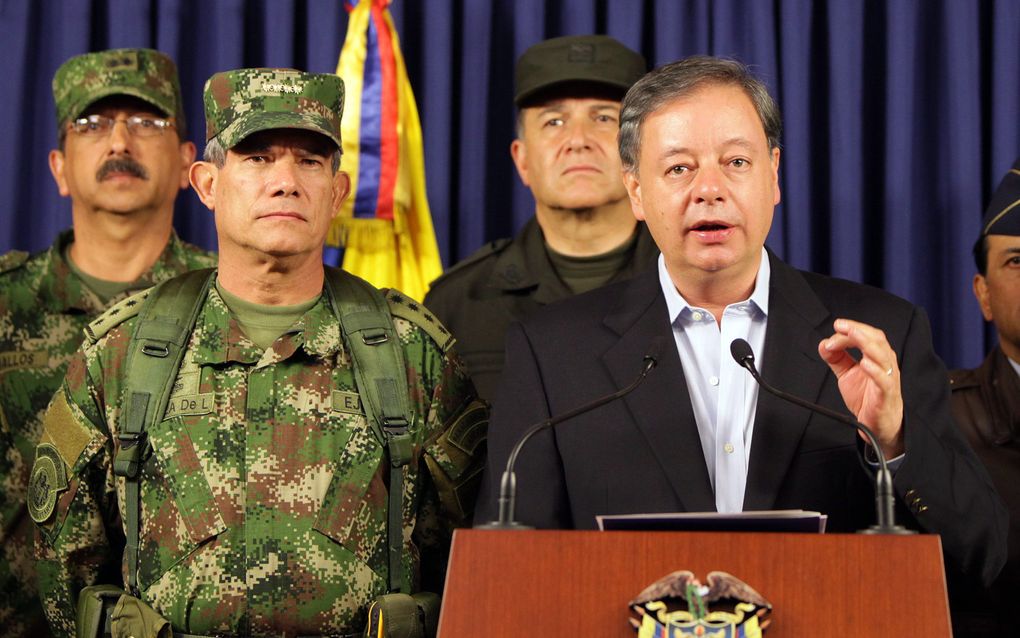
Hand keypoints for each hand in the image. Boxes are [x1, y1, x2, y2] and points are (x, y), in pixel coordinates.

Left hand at [817, 318, 903, 457]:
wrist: (877, 423)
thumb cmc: (867, 396)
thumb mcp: (847, 374)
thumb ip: (836, 359)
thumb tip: (823, 344)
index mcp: (877, 356)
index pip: (867, 336)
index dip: (852, 329)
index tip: (836, 326)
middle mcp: (885, 364)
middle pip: (877, 340)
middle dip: (858, 330)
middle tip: (840, 326)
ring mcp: (888, 378)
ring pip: (882, 356)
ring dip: (867, 344)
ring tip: (853, 335)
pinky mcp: (886, 394)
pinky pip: (884, 380)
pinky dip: (875, 371)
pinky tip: (864, 364)